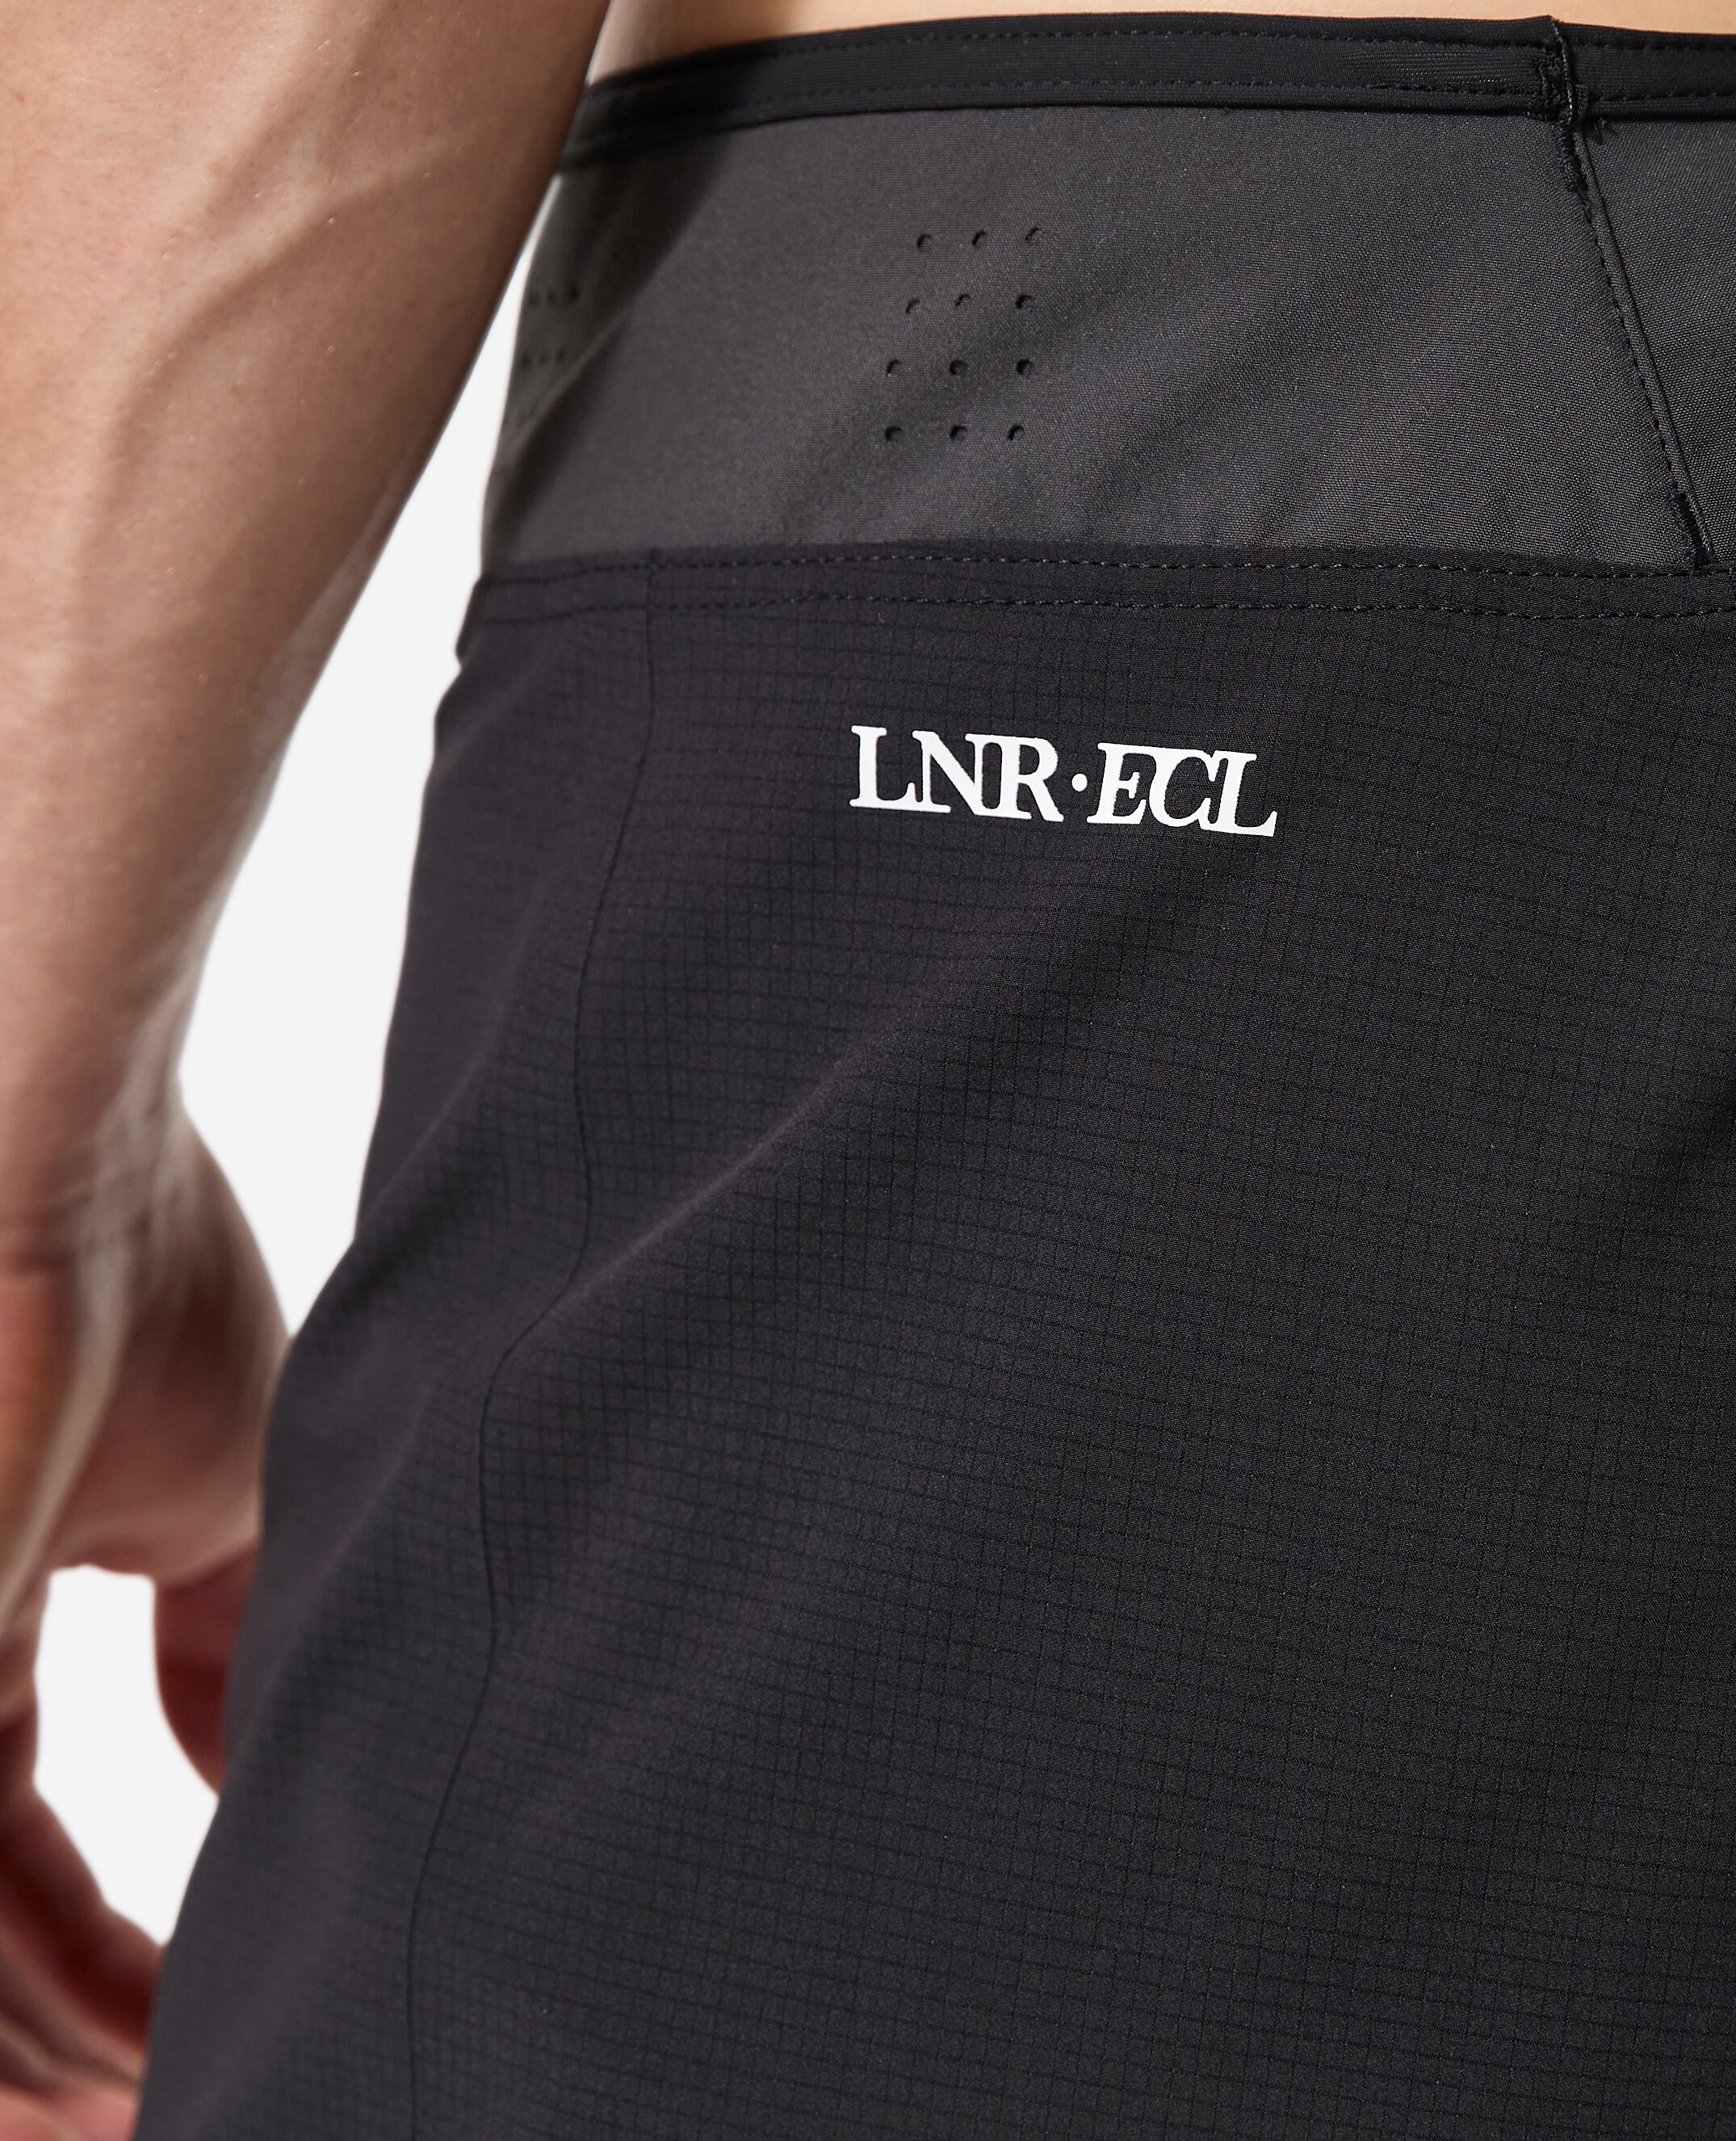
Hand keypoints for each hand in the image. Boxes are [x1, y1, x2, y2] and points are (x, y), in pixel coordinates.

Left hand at [0, 1123, 282, 2139]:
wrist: (41, 1147)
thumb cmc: (141, 1287)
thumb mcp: (215, 1492)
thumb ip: (223, 1643)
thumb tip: (255, 1763)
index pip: (22, 1858)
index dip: (114, 1958)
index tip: (215, 2010)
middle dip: (75, 2044)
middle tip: (183, 2101)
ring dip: (39, 2062)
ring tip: (153, 2110)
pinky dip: (8, 2023)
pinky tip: (93, 2080)